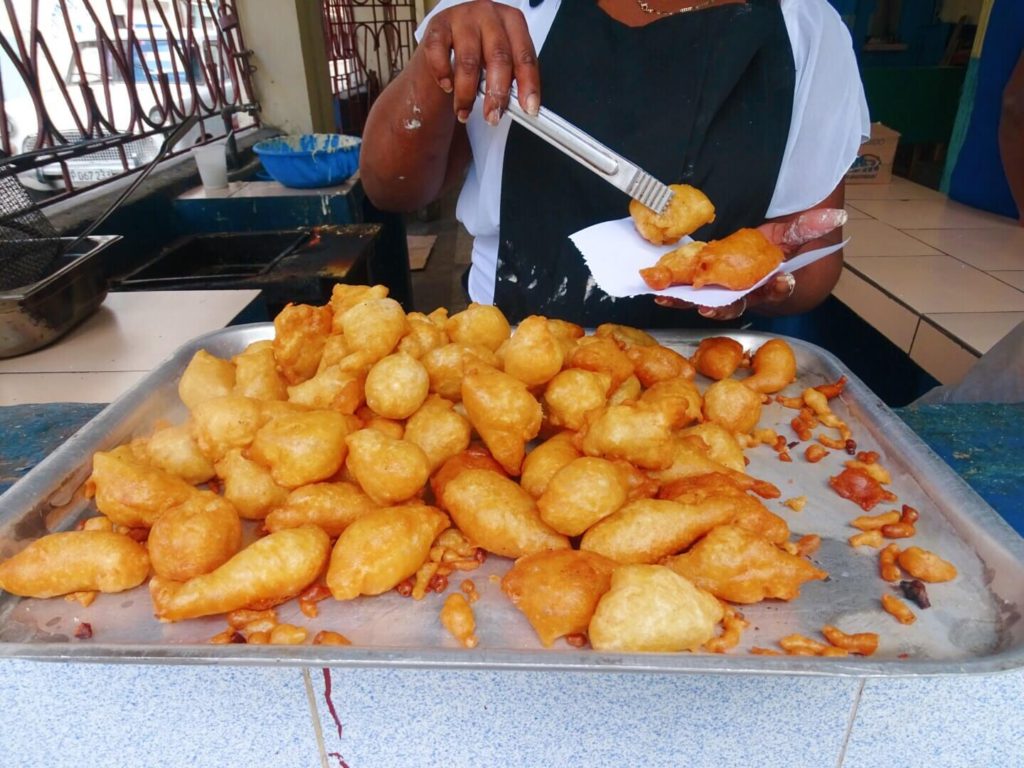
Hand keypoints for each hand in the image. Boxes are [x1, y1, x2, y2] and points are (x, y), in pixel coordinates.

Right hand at [419, 0, 540, 125]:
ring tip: (464, 112)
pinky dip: (443, 74)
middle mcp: (489, 14)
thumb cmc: (480, 49)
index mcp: (512, 21)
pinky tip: (447, 87)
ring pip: (468, 61)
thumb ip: (512, 79)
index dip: (528, 84)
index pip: (524, 55)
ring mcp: (462, 17)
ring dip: (466, 94)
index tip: (529, 108)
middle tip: (493, 116)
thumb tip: (523, 108)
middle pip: (498, 57)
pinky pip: (439, 53)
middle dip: (496, 93)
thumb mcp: (501, 60)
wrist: (448, 39)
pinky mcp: (438, 26)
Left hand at [653, 208, 847, 319]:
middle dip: (720, 307)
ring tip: (670, 299)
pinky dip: (671, 294)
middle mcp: (744, 294)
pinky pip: (685, 295)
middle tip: (707, 307)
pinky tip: (658, 292)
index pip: (778, 288)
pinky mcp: (700, 288)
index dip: (779, 287)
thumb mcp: (789, 235)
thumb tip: (835, 216)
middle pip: (734, 305)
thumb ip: (806, 228)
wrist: (754, 258)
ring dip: (686, 302)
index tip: (782, 282)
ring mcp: (720, 293)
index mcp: (768, 282)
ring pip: (704, 303)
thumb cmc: (772, 251)